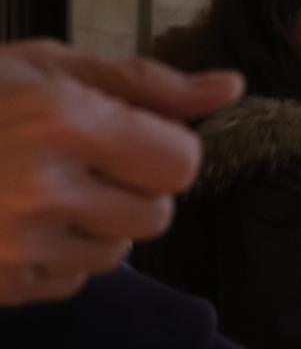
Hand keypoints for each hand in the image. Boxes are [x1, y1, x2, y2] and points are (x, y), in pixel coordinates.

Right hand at [0, 40, 241, 304]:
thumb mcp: (44, 67)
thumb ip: (145, 82)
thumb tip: (230, 86)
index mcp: (61, 120)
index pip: (180, 162)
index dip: (163, 149)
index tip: (130, 137)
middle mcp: (42, 187)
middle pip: (156, 214)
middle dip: (133, 191)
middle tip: (80, 164)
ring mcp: (15, 245)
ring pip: (116, 254)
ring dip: (94, 226)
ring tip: (36, 190)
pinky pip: (68, 282)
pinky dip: (53, 258)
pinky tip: (10, 222)